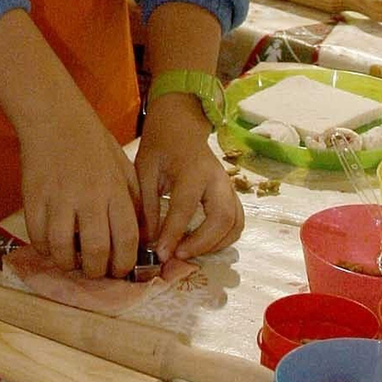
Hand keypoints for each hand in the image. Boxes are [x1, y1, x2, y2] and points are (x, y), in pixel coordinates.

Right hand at [20, 89, 141, 278]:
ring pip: (63, 249)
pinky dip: (45, 249)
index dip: (125, 263)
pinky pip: (37, 237)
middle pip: (96, 251)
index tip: (120, 270)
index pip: (126, 238)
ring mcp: (58, 198)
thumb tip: (140, 237)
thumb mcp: (123, 167)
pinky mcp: (33, 198)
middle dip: (97, 272)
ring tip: (72, 262)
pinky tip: (51, 246)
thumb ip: (133, 201)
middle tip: (95, 271)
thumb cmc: (94, 143)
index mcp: (114, 190)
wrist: (54, 118)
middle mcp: (88, 197)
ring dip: (69, 264)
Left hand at [135, 94, 244, 260]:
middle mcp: (216, 179)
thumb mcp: (144, 171)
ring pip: (235, 223)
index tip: (162, 255)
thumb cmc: (160, 147)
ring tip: (191, 252)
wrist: (181, 125)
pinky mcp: (232, 193)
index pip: (185, 208)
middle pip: (222, 218)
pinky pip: (237, 221)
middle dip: (202, 243)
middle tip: (179, 255)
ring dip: (216, 244)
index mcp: (192, 170)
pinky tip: (204, 245)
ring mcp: (228, 186)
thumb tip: (149, 242)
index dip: (173, 234)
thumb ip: (147, 206)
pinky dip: (225, 239)